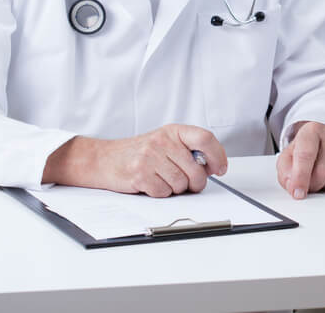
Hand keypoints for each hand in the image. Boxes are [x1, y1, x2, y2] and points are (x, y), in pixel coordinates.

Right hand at [43, 124, 227, 196]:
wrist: (104, 159)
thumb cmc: (140, 153)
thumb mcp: (165, 143)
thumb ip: (187, 150)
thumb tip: (212, 167)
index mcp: (173, 131)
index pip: (205, 139)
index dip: (218, 155)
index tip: (220, 168)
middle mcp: (162, 141)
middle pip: (196, 170)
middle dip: (196, 183)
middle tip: (189, 184)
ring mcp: (150, 157)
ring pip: (181, 184)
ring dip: (176, 189)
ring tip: (164, 180)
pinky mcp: (139, 174)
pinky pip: (164, 192)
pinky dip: (161, 193)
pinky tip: (152, 184)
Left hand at [276, 121, 324, 198]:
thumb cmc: (307, 147)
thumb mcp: (289, 156)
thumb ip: (285, 172)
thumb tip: (293, 186)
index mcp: (311, 130)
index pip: (305, 156)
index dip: (300, 177)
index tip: (298, 193)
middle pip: (321, 173)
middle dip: (312, 185)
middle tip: (308, 183)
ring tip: (321, 175)